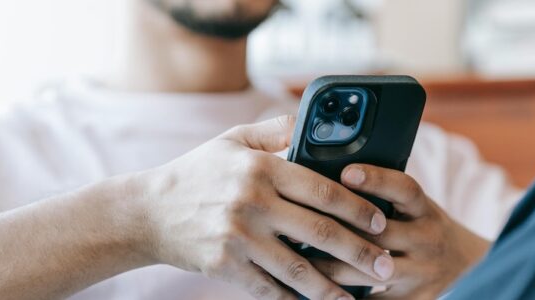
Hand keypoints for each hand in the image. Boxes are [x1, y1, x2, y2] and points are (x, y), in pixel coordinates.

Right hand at [133, 116, 394, 299]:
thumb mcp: (233, 141)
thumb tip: (314, 122)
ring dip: (333, 287)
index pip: (323, 189)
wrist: (147, 212)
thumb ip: (275, 130)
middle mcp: (252, 202)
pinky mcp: (224, 266)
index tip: (381, 222)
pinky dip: (294, 299)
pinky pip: (269, 288)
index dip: (359, 208)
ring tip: (357, 297)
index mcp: (262, 168)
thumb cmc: (197, 172)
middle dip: (360, 252)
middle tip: (387, 266)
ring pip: (299, 268)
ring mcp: (238, 237)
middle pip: (320, 232)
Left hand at [311, 164, 490, 298]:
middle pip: (378, 234)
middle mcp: (427, 239)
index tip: (346, 172)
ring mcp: (422, 274)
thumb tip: (331, 177)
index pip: (404, 189)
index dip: (376, 179)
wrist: (468, 267)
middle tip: (295, 228)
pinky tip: (319, 292)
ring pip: (368, 272)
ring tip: (297, 261)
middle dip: (335, 232)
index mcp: (425, 210)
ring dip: (329, 268)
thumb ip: (384, 197)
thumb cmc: (424, 228)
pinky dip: (345, 299)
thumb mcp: (415, 207)